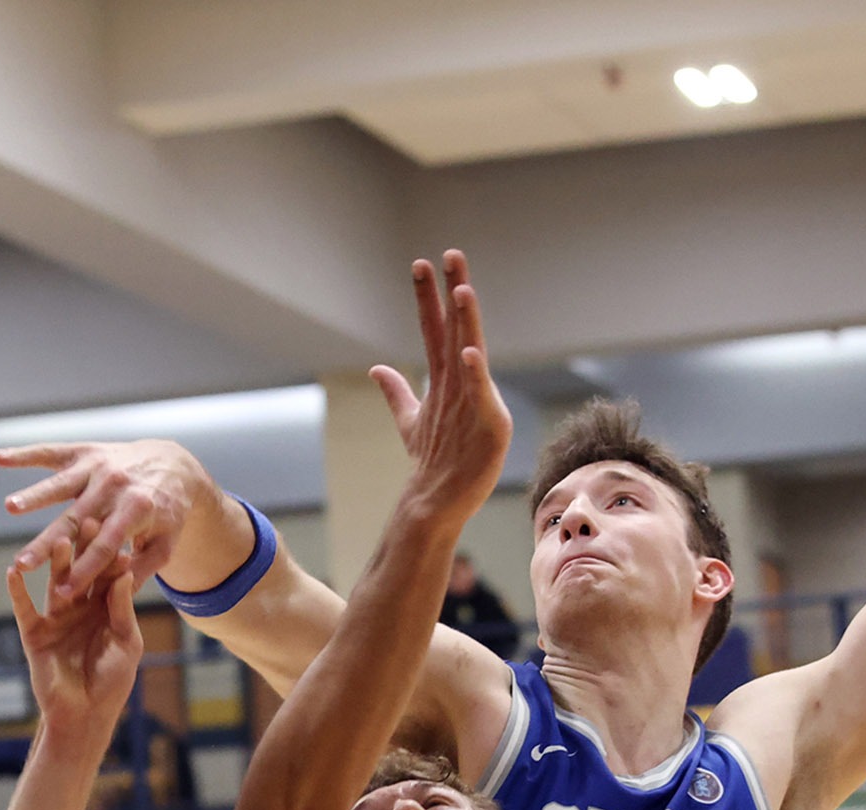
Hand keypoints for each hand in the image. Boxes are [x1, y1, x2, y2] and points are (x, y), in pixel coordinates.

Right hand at [0, 438, 203, 596]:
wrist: (173, 464)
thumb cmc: (167, 512)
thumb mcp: (166, 542)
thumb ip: (143, 568)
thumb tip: (119, 597)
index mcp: (136, 510)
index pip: (106, 546)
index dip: (86, 569)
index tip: (64, 592)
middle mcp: (114, 486)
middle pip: (75, 520)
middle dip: (48, 543)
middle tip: (22, 562)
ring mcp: (97, 467)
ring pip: (60, 484)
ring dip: (35, 495)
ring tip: (10, 506)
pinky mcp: (83, 452)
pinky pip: (50, 453)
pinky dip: (23, 455)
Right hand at [6, 527, 144, 734]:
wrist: (85, 714)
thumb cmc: (112, 680)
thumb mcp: (126, 642)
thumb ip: (121, 609)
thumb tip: (124, 572)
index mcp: (106, 608)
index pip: (110, 575)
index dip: (114, 556)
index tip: (120, 531)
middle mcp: (80, 607)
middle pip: (83, 572)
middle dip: (85, 549)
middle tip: (88, 521)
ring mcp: (56, 617)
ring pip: (55, 584)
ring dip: (56, 563)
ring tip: (57, 539)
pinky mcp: (34, 632)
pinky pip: (24, 608)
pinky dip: (17, 590)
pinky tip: (12, 570)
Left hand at [370, 250, 512, 525]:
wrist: (442, 499)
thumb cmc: (436, 459)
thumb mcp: (411, 420)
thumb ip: (396, 392)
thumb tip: (377, 368)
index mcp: (445, 379)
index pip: (436, 329)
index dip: (428, 298)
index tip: (422, 264)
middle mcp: (461, 383)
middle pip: (455, 329)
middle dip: (453, 293)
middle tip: (451, 254)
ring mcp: (475, 400)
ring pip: (469, 352)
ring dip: (466, 322)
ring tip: (462, 289)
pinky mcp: (487, 423)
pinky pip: (478, 393)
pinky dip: (473, 373)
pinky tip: (468, 352)